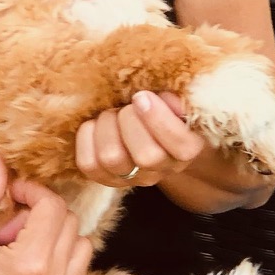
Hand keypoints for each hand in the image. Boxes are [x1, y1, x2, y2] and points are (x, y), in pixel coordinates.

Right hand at [0, 150, 92, 274]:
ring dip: (56, 238)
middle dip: (41, 214)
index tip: (10, 194)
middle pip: (71, 224)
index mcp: (30, 263)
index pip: (53, 207)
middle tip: (7, 225)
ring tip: (18, 248)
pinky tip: (27, 268)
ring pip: (81, 249)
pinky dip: (60, 263)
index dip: (31, 191)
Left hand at [74, 89, 206, 187]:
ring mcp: (131, 178)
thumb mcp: (175, 101)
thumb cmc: (163, 109)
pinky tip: (95, 125)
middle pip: (146, 155)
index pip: (182, 146)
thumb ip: (175, 99)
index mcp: (187, 149)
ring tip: (111, 113)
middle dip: (130, 120)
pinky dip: (87, 137)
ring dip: (107, 126)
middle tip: (127, 105)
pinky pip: (88, 163)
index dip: (159, 119)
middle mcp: (161, 170)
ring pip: (113, 158)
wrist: (147, 131)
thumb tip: (164, 99)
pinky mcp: (104, 178)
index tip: (142, 96)